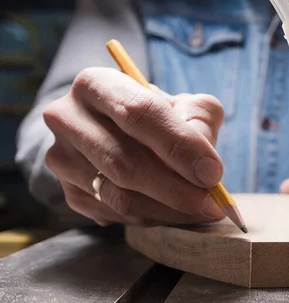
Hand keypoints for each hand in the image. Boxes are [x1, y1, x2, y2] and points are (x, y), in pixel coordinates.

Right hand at [43, 67, 225, 226]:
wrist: (119, 132)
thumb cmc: (159, 116)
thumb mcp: (185, 104)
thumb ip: (201, 121)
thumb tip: (206, 165)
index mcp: (97, 83)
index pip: (139, 113)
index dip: (179, 146)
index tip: (213, 173)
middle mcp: (68, 118)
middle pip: (124, 162)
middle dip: (177, 188)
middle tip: (212, 203)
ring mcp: (62, 158)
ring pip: (119, 196)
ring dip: (168, 211)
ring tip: (202, 211)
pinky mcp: (68, 191)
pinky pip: (115, 215)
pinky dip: (154, 219)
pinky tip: (178, 213)